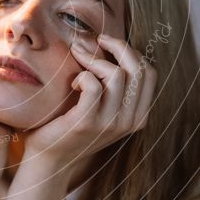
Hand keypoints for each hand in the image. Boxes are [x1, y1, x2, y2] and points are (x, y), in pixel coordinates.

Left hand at [22, 32, 157, 167]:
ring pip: (116, 75)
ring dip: (94, 59)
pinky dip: (83, 75)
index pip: (149, 73)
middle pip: (138, 70)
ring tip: (78, 59)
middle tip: (96, 40)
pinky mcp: (86, 123)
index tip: (109, 43)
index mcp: (138, 116)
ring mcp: (109, 124)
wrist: (49, 159)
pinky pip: (93, 85)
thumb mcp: (103, 107)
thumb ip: (115, 86)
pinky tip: (73, 82)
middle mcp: (129, 122)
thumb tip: (113, 44)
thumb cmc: (73, 126)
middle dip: (118, 46)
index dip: (132, 52)